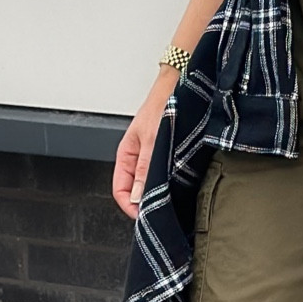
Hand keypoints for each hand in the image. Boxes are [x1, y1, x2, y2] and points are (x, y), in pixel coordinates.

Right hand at [112, 70, 178, 219]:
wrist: (182, 86)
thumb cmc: (164, 105)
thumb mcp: (153, 139)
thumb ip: (146, 169)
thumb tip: (140, 197)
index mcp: (127, 155)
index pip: (120, 190)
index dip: (130, 207)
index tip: (145, 216)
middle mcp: (138, 158)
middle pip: (135, 191)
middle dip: (146, 203)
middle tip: (162, 212)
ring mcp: (153, 157)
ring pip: (151, 185)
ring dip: (160, 193)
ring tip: (174, 200)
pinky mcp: (168, 155)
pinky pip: (164, 176)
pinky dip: (171, 183)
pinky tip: (182, 186)